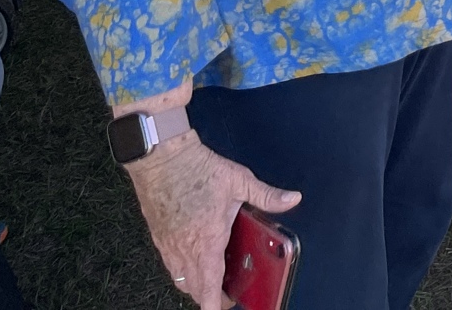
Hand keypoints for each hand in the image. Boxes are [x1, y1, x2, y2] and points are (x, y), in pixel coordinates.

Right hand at [126, 131, 299, 309]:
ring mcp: (168, 244)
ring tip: (212, 279)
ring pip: (180, 277)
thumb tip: (293, 199)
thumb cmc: (199, 169)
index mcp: (207, 239)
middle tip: (225, 294)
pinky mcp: (158, 236)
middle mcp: (184, 248)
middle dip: (209, 296)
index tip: (222, 309)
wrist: (162, 158)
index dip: (215, 303)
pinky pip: (170, 264)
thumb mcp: (240, 181)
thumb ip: (267, 196)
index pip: (210, 283)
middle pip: (193, 287)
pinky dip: (182, 269)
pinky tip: (194, 257)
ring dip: (195, 283)